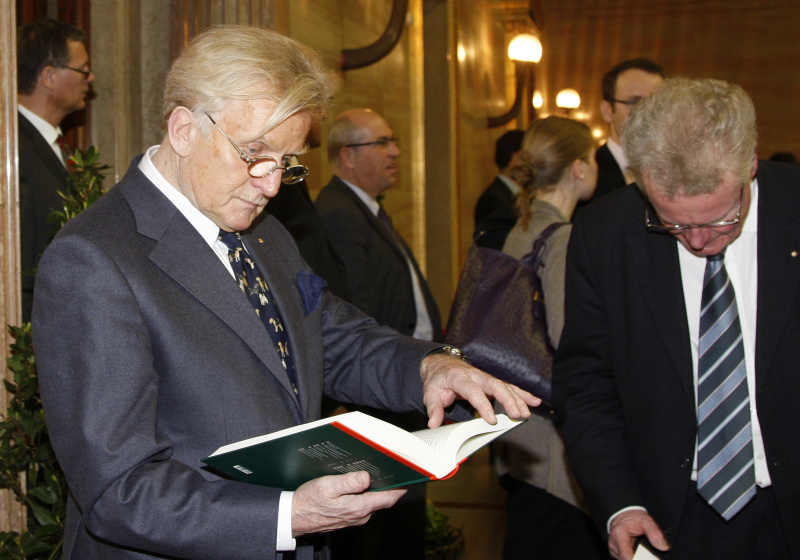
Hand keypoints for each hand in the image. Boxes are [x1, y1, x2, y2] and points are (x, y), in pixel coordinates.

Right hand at [291, 471, 405, 536]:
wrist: (292, 518)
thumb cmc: (308, 501)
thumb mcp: (327, 487)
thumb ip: (348, 482)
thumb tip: (367, 476)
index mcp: (359, 507)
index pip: (389, 497)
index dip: (402, 486)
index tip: (411, 474)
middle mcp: (360, 515)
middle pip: (383, 498)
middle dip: (390, 484)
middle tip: (395, 466)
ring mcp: (354, 517)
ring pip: (373, 500)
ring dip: (377, 488)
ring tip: (379, 470)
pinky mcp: (346, 516)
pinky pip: (363, 503)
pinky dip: (366, 493)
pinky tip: (360, 482)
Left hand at [420, 354, 540, 427]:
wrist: (442, 365)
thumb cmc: (438, 380)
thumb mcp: (430, 393)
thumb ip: (434, 408)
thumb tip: (434, 424)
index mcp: (460, 378)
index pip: (474, 391)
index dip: (484, 405)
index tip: (492, 420)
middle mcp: (476, 376)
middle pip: (495, 385)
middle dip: (508, 400)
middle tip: (517, 415)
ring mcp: (486, 378)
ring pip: (505, 386)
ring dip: (518, 399)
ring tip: (527, 413)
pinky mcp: (492, 382)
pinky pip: (509, 387)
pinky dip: (522, 394)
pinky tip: (535, 401)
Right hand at [608, 510, 669, 559]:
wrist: (624, 515)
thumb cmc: (633, 518)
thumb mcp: (646, 521)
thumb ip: (655, 533)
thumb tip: (664, 547)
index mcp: (619, 535)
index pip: (626, 556)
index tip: (648, 558)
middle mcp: (613, 544)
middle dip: (638, 559)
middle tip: (649, 555)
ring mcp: (613, 549)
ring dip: (635, 558)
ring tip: (644, 553)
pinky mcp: (615, 553)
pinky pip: (624, 559)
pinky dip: (633, 558)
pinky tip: (638, 554)